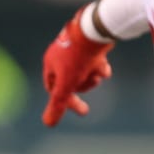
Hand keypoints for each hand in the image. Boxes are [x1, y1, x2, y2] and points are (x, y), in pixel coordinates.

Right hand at [41, 9, 113, 126]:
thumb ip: (58, 104)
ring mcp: (75, 48)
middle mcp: (60, 55)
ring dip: (93, 75)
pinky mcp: (89, 43)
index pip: (54, 89)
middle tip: (93, 83)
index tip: (83, 111)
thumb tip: (48, 124)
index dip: (67, 101)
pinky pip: (93, 60)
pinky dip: (100, 66)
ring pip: (84, 71)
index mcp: (50, 63)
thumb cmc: (77, 57)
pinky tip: (105, 66)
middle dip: (84, 85)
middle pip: (71, 81)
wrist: (95, 29)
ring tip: (100, 72)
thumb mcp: (66, 84)